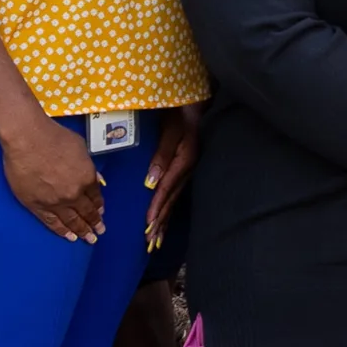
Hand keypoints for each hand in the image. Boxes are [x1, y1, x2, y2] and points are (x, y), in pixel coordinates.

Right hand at [0, 112, 107, 242]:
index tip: (101, 214)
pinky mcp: (37, 206)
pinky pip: (52, 223)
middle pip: (86, 213)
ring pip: (71, 221)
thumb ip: (88, 165)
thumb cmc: (53, 137)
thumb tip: (95, 178)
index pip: (96, 198)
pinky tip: (69, 236)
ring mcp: (55, 203)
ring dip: (82, 231)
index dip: (99, 207)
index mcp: (86, 178)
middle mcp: (73, 194)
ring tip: (88, 239)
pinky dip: (61, 231)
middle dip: (94, 224)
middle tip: (99, 233)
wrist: (27, 139)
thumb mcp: (80, 147)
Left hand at [146, 107, 200, 244]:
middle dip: (160, 222)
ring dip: (164, 221)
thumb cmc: (181, 112)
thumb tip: (150, 182)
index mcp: (185, 161)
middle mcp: (188, 170)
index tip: (147, 225)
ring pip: (175, 201)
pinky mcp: (188, 171)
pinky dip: (169, 210)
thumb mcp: (172, 129)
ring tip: (155, 240)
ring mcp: (190, 172)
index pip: (167, 189)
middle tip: (149, 242)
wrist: (199, 103)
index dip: (157, 207)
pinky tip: (163, 221)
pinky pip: (177, 194)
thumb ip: (163, 154)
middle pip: (172, 200)